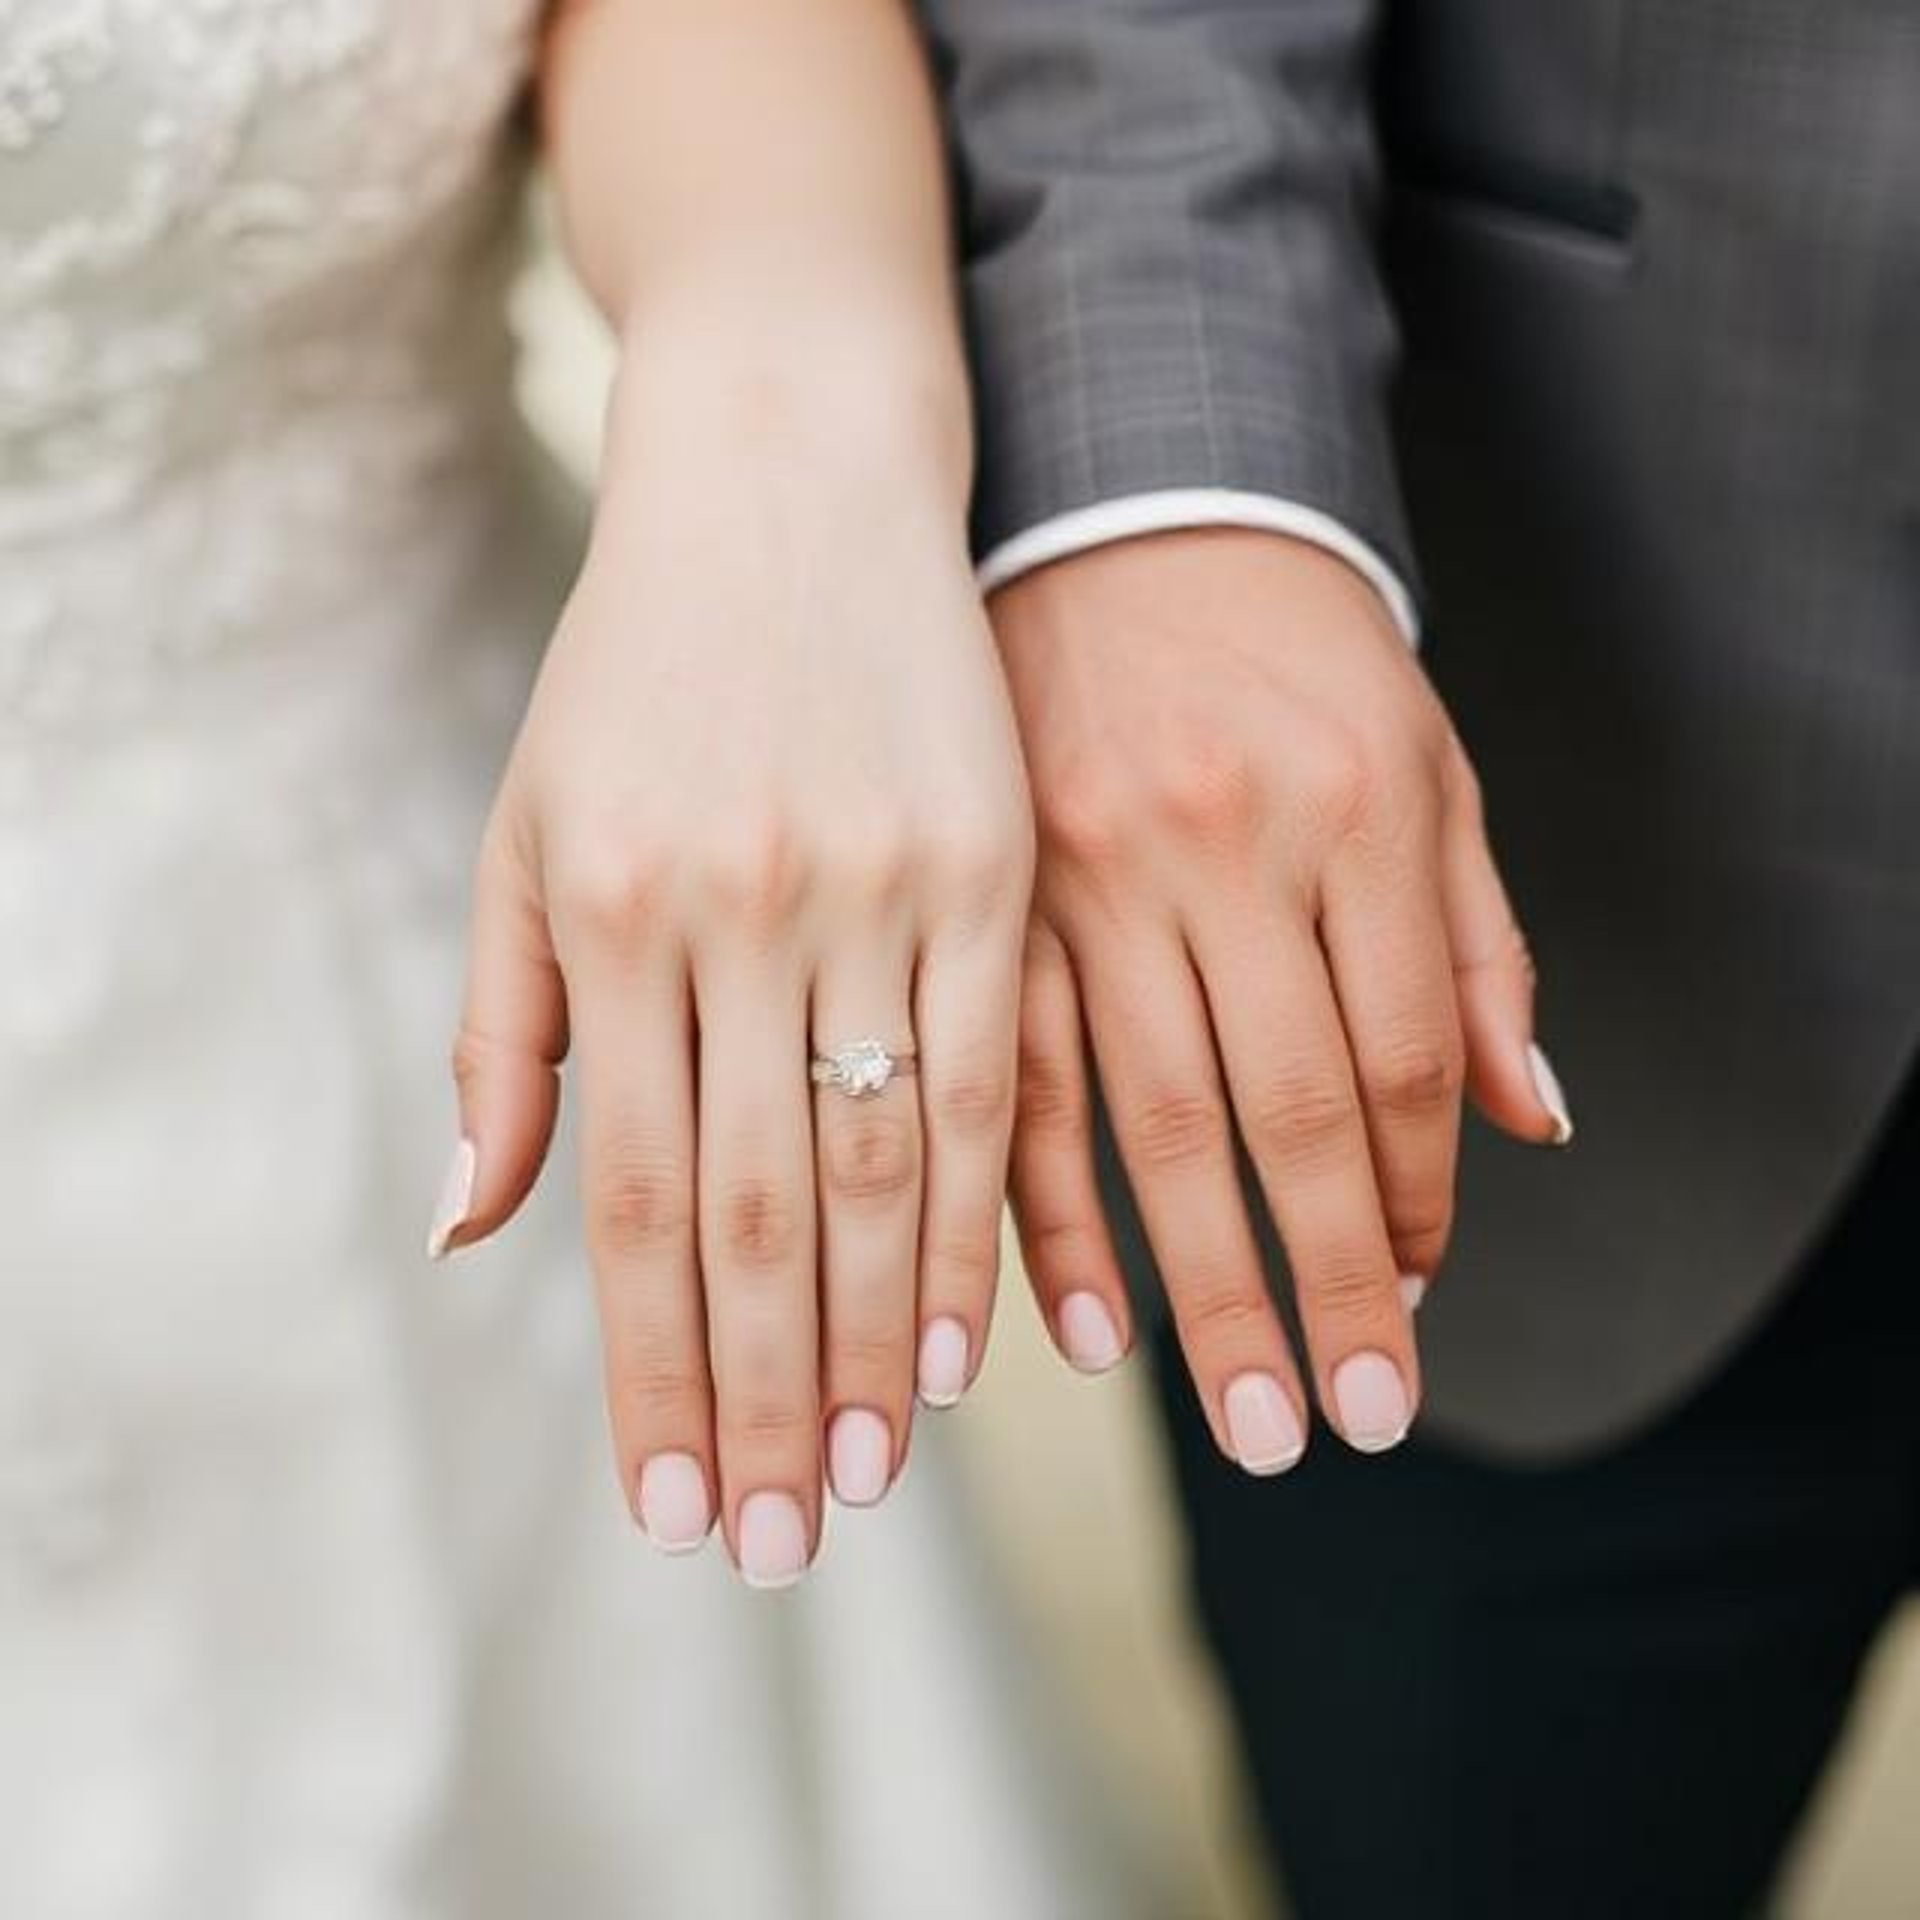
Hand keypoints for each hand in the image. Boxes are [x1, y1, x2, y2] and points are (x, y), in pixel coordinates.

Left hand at [432, 354, 1031, 1584]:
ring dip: (877, 1340)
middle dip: (766, 1396)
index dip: (655, 1368)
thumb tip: (474, 1235)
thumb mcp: (531, 827)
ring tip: (876, 1478)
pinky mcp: (993, 859)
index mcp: (614, 916)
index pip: (628, 1199)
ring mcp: (882, 884)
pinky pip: (997, 1069)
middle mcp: (745, 914)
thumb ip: (507, 1035)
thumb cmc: (644, 667)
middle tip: (781, 1544)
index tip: (678, 1502)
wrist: (791, 472)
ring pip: (884, 1162)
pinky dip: (985, 1211)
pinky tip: (979, 1325)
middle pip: (759, 1210)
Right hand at [994, 529, 1568, 1469]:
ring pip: (1145, 1120)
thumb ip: (1477, 941)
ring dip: (1194, 1288)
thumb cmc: (1289, 648)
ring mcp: (1090, 871)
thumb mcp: (1422, 759)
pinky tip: (1078, 1323)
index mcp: (1354, 805)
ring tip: (1242, 1417)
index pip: (1399, 1054)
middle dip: (1322, 1287)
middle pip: (1282, 1113)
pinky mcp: (992, 892)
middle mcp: (1223, 844)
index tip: (1412, 1293)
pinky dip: (1043, 1209)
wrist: (1116, 508)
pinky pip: (1015, 1077)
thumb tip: (1528, 1122)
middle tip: (1345, 1422)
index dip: (1413, 1196)